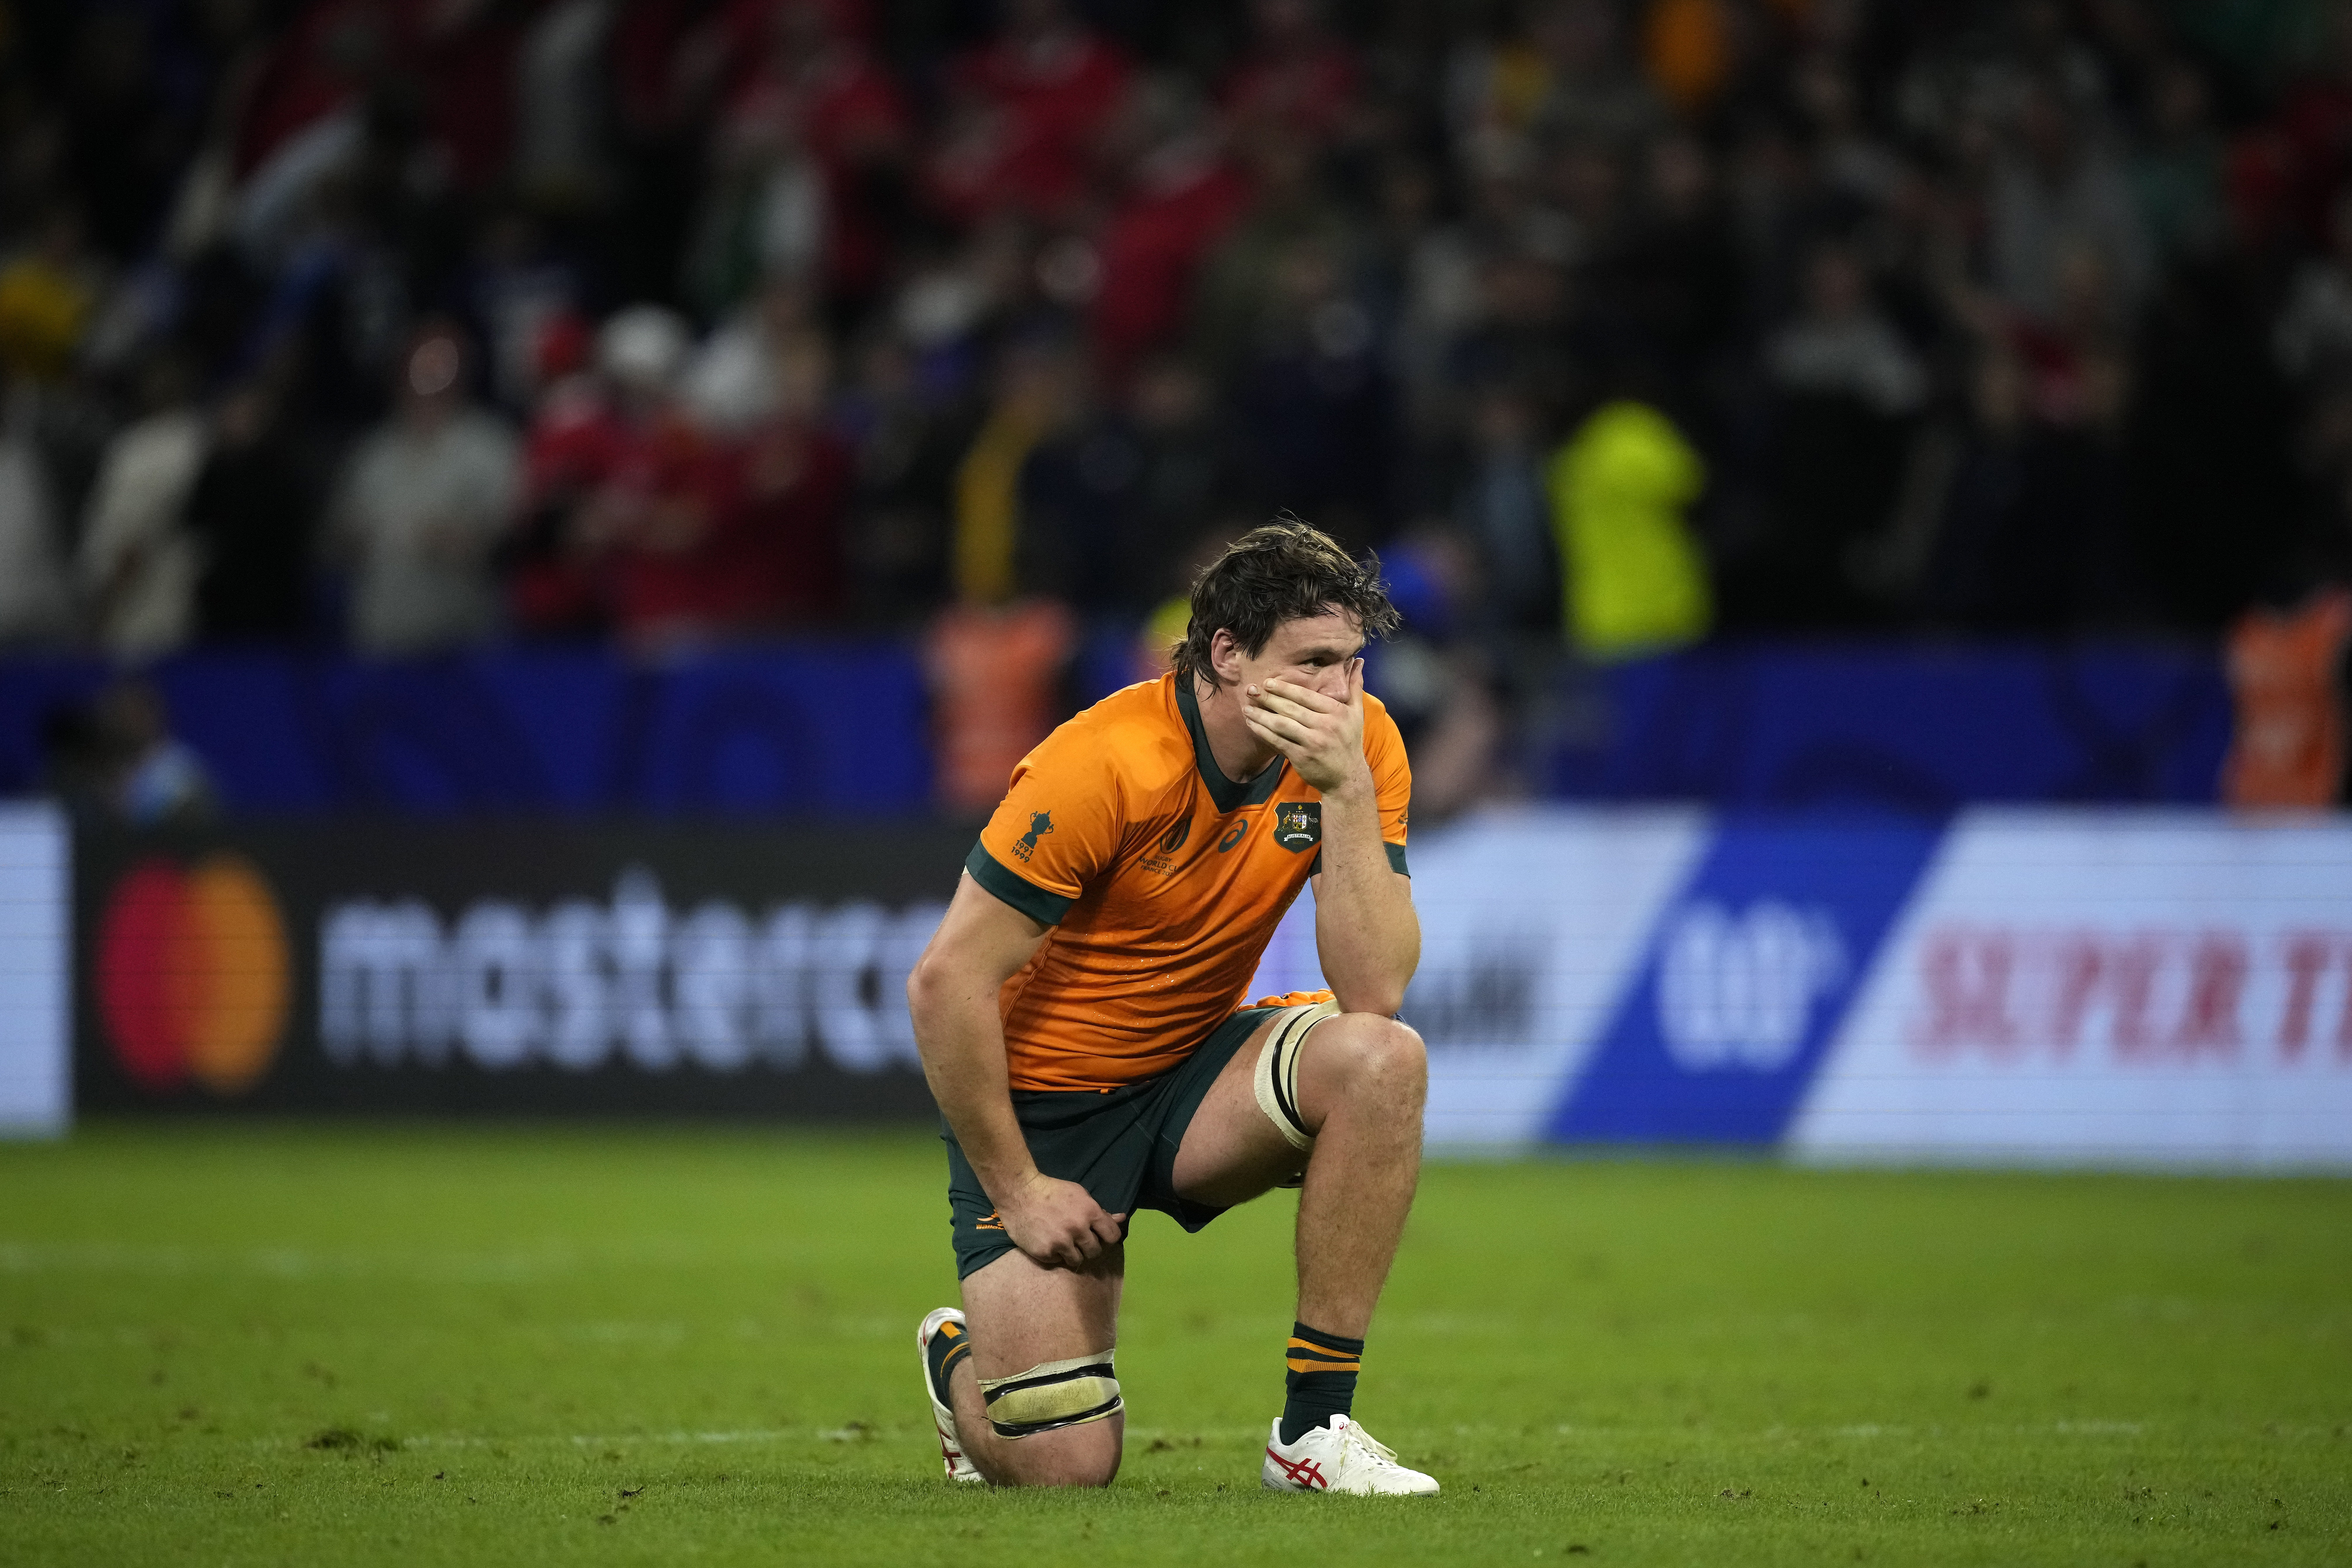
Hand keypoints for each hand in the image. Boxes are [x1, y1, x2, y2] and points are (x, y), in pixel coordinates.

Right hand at [1001, 1173, 1125, 1270]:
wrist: (1019, 1193)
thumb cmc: (1052, 1191)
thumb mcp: (1080, 1195)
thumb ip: (1100, 1211)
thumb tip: (1122, 1218)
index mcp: (1090, 1212)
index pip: (1113, 1236)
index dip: (1107, 1237)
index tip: (1099, 1236)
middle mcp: (1078, 1229)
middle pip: (1095, 1251)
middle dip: (1088, 1247)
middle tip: (1077, 1239)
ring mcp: (1061, 1242)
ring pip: (1077, 1260)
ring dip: (1072, 1253)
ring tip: (1062, 1242)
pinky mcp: (1045, 1252)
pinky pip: (1058, 1261)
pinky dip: (1055, 1255)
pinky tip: (1048, 1242)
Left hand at [1243, 663, 1370, 796]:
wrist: (1347, 777)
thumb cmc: (1349, 741)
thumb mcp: (1356, 713)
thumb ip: (1354, 686)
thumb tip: (1359, 661)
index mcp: (1336, 712)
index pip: (1306, 696)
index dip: (1285, 688)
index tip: (1268, 682)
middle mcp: (1325, 726)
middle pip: (1290, 708)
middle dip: (1268, 698)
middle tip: (1251, 690)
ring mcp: (1312, 742)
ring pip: (1281, 724)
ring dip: (1260, 715)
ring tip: (1246, 707)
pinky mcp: (1301, 757)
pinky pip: (1277, 741)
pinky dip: (1262, 732)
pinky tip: (1252, 724)